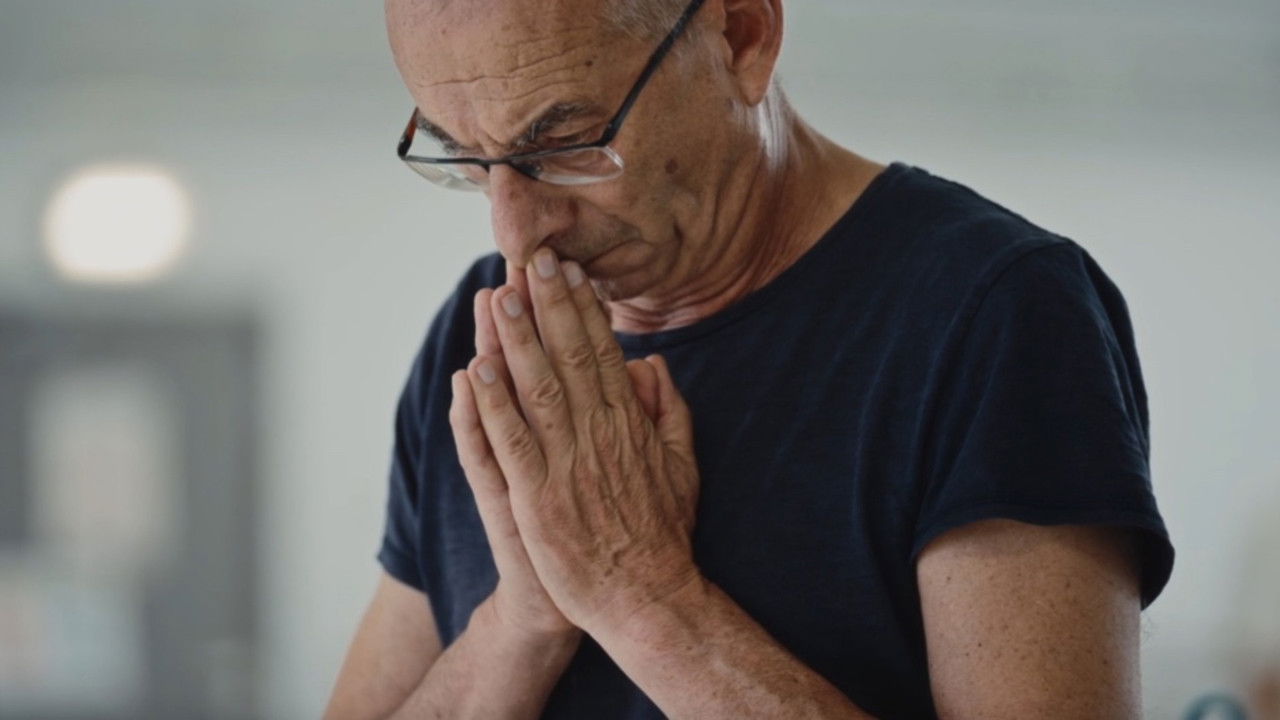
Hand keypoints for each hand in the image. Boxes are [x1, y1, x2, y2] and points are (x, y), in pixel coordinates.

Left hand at [465, 248, 701, 634]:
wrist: (646, 598)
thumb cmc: (661, 535)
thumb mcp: (683, 465)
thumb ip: (670, 411)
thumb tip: (653, 364)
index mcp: (630, 425)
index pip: (602, 353)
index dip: (582, 309)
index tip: (567, 270)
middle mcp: (598, 436)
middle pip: (569, 358)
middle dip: (548, 305)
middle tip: (531, 258)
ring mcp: (566, 467)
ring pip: (537, 390)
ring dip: (516, 341)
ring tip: (498, 297)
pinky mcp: (537, 500)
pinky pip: (511, 444)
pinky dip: (492, 406)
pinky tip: (475, 371)